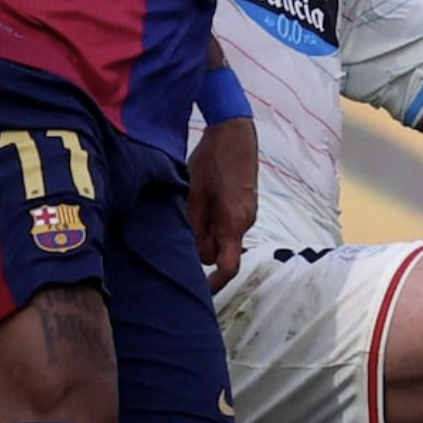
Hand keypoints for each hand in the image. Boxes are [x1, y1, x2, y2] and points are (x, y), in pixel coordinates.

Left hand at [187, 116, 257, 292]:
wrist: (234, 131)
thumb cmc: (213, 159)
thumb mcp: (194, 193)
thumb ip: (193, 225)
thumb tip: (190, 252)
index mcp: (234, 222)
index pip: (228, 266)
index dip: (215, 283)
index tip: (201, 290)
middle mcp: (245, 221)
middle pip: (221, 251)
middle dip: (200, 248)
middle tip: (176, 236)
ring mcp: (246, 211)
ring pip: (222, 235)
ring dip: (205, 231)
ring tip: (186, 212)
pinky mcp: (243, 202)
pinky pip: (226, 222)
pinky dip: (211, 220)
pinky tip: (197, 202)